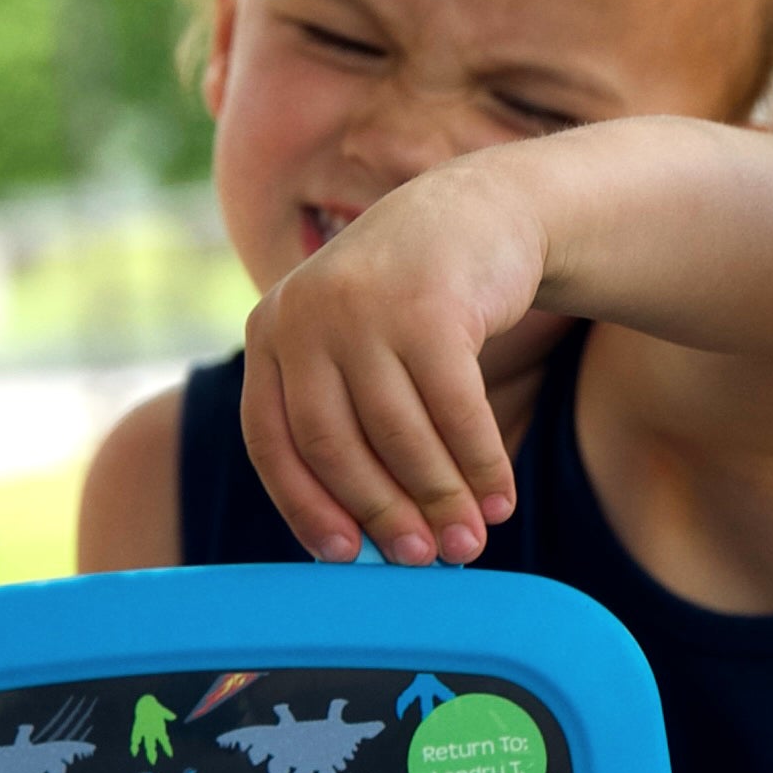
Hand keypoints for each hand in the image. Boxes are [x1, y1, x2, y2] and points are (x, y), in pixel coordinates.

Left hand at [241, 155, 546, 565]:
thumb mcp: (357, 344)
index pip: (272, 440)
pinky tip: (502, 496)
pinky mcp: (430, 305)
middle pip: (335, 444)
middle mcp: (305, 315)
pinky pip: (456, 409)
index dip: (306, 506)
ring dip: (441, 498)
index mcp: (271, 331)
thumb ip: (346, 417)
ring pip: (399, 433)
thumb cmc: (416, 304)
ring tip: (472, 539)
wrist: (480, 212)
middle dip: (383, 513)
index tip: (345, 557)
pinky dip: (481, 462)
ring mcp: (366, 306)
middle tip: (425, 559)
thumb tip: (364, 541)